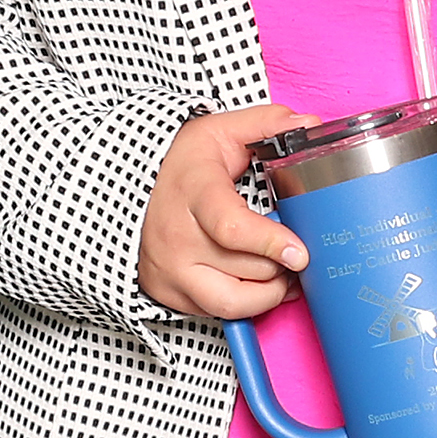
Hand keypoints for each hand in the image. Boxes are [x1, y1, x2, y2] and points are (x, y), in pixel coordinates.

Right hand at [136, 104, 310, 320]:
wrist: (126, 189)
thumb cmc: (182, 164)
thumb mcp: (219, 130)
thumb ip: (267, 124)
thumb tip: (310, 126)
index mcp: (193, 192)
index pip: (231, 227)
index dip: (270, 242)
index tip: (299, 251)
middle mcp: (177, 237)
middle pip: (245, 268)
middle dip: (282, 263)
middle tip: (298, 251)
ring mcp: (170, 270)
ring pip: (234, 302)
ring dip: (269, 291)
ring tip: (283, 272)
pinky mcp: (169, 294)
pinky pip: (220, 313)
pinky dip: (248, 303)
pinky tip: (260, 283)